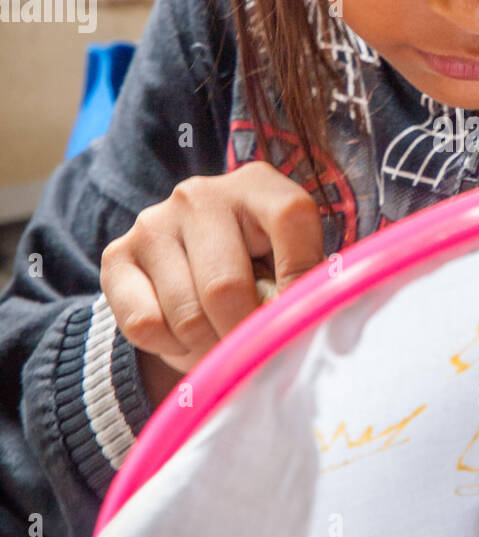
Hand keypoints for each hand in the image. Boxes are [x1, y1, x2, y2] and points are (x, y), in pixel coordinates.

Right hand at [100, 162, 323, 379]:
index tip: (298, 316)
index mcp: (258, 185)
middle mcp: (201, 196)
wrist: (193, 272)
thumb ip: (303, 286)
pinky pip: (144, 324)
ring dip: (208, 348)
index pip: (291, 217)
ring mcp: (153, 223)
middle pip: (226, 287)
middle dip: (243, 335)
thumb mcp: (289, 269)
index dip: (300, 277)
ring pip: (185, 315)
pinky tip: (184, 335)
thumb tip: (301, 325)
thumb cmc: (259, 270)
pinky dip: (169, 347)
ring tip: (221, 343)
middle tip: (252, 350)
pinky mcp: (116, 255)